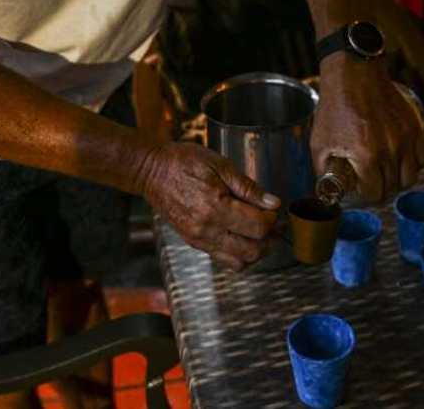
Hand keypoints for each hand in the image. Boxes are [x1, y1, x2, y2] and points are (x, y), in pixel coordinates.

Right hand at [138, 143, 280, 269]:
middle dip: (269, 238)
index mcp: (215, 206)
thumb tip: (272, 202)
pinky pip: (223, 259)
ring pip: (239, 261)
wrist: (151, 171)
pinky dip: (238, 254)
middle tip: (272, 223)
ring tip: (258, 232)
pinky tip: (241, 236)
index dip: (272, 219)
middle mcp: (207, 228)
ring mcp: (198, 239)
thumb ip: (248, 187)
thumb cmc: (183, 162)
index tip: (272, 208)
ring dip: (255, 250)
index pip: (258, 227)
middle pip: (252, 250)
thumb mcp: (220, 165)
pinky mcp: (193, 242)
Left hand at [311, 55, 423, 202]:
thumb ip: (323, 170)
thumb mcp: (320, 141)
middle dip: (380, 189)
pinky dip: (413, 164)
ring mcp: (405, 138)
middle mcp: (390, 149)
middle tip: (371, 182)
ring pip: (411, 177)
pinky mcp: (414, 127)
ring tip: (386, 173)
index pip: (375, 193)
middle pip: (393, 187)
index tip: (361, 189)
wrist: (354, 75)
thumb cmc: (335, 106)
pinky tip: (400, 159)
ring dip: (398, 180)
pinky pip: (422, 157)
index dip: (366, 195)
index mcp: (366, 156)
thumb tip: (327, 188)